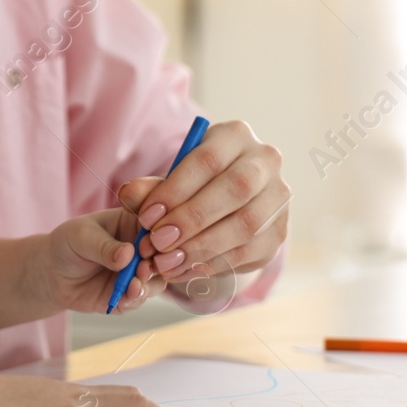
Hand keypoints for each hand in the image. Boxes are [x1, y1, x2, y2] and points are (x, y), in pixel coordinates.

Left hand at [34, 209, 170, 314]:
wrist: (51, 274)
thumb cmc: (67, 244)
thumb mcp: (81, 237)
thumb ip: (104, 246)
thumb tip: (128, 254)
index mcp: (134, 223)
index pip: (156, 224)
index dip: (157, 236)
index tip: (145, 246)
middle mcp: (141, 247)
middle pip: (164, 255)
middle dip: (158, 264)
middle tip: (143, 270)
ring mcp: (138, 271)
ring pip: (158, 279)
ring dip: (149, 285)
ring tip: (134, 287)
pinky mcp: (130, 293)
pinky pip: (141, 298)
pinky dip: (136, 299)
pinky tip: (126, 297)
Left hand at [116, 120, 290, 296]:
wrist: (228, 205)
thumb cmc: (193, 185)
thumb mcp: (170, 180)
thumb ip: (150, 188)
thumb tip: (128, 194)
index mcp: (235, 136)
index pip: (207, 160)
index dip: (175, 191)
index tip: (147, 218)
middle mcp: (265, 161)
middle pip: (234, 189)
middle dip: (191, 219)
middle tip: (158, 243)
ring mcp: (278, 197)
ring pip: (246, 225)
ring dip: (202, 248)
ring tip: (167, 263)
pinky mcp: (279, 231)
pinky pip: (249, 251)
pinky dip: (214, 264)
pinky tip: (185, 270)